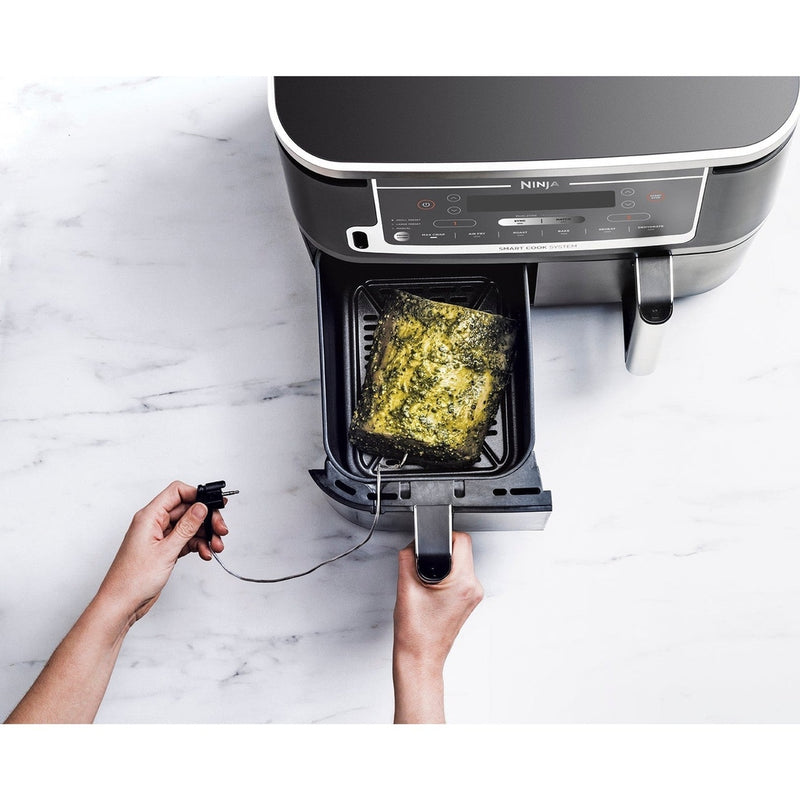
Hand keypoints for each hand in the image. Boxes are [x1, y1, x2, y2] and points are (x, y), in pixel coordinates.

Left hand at [96, 481, 228, 623]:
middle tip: (221, 530)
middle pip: (187, 510)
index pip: (176, 492)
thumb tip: (201, 506)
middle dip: (207, 519)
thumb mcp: (166, 550)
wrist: (122, 604)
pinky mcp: (164, 550)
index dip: (197, 495)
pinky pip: (186, 540)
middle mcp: (154, 523)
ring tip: (216, 547)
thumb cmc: (133, 579)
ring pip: (189, 526)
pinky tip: (205, 554)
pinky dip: (198, 545)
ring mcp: (160, 537)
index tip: (214, 504)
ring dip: (205, 535)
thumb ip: (186, 526)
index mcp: (149, 516)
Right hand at [392, 531, 483, 722]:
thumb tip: (412, 545)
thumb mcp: (405, 587)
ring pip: (460, 564)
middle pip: (462, 551)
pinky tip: (431, 590)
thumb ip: (408, 558)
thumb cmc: (416, 632)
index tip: (430, 540)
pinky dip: (445, 577)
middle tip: (424, 563)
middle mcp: (473, 588)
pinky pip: (459, 578)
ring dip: (443, 565)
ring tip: (426, 581)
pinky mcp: (468, 601)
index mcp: (463, 582)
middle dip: (441, 551)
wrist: (420, 657)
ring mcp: (473, 596)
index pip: (462, 540)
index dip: (444, 535)